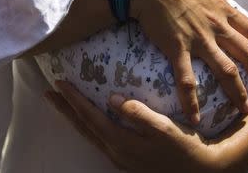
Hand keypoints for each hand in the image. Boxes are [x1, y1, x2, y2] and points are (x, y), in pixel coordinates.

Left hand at [46, 81, 227, 172]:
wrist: (198, 170)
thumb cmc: (183, 147)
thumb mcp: (164, 128)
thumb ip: (138, 113)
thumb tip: (112, 99)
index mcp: (121, 142)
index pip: (91, 117)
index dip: (74, 100)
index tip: (60, 83)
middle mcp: (115, 152)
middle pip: (83, 127)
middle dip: (64, 109)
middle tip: (49, 93)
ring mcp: (119, 157)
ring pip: (89, 134)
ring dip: (73, 118)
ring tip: (61, 105)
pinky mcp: (126, 157)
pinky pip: (98, 138)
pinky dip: (87, 125)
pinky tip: (88, 120)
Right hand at [131, 0, 247, 123]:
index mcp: (222, 9)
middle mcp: (216, 27)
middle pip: (246, 54)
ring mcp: (199, 40)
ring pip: (226, 70)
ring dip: (237, 91)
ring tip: (244, 108)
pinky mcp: (178, 49)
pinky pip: (187, 80)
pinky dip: (191, 100)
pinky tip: (195, 117)